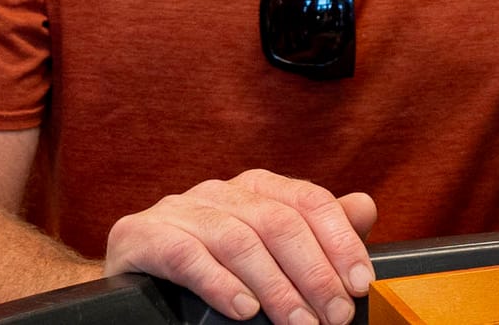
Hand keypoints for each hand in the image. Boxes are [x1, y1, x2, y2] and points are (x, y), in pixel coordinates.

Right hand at [101, 169, 377, 323]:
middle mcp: (220, 190)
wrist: (133, 278)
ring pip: (238, 240)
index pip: (310, 202)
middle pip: (278, 223)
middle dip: (314, 274)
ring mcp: (179, 209)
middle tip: (335, 316)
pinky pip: (186, 256)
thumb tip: (365, 207)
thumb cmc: (212, 266)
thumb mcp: (268, 247)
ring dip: (275, 288)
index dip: (340, 242)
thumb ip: (316, 230)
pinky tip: (244, 310)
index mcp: (257, 186)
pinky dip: (220, 284)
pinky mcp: (141, 235)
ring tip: (298, 323)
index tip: (359, 283)